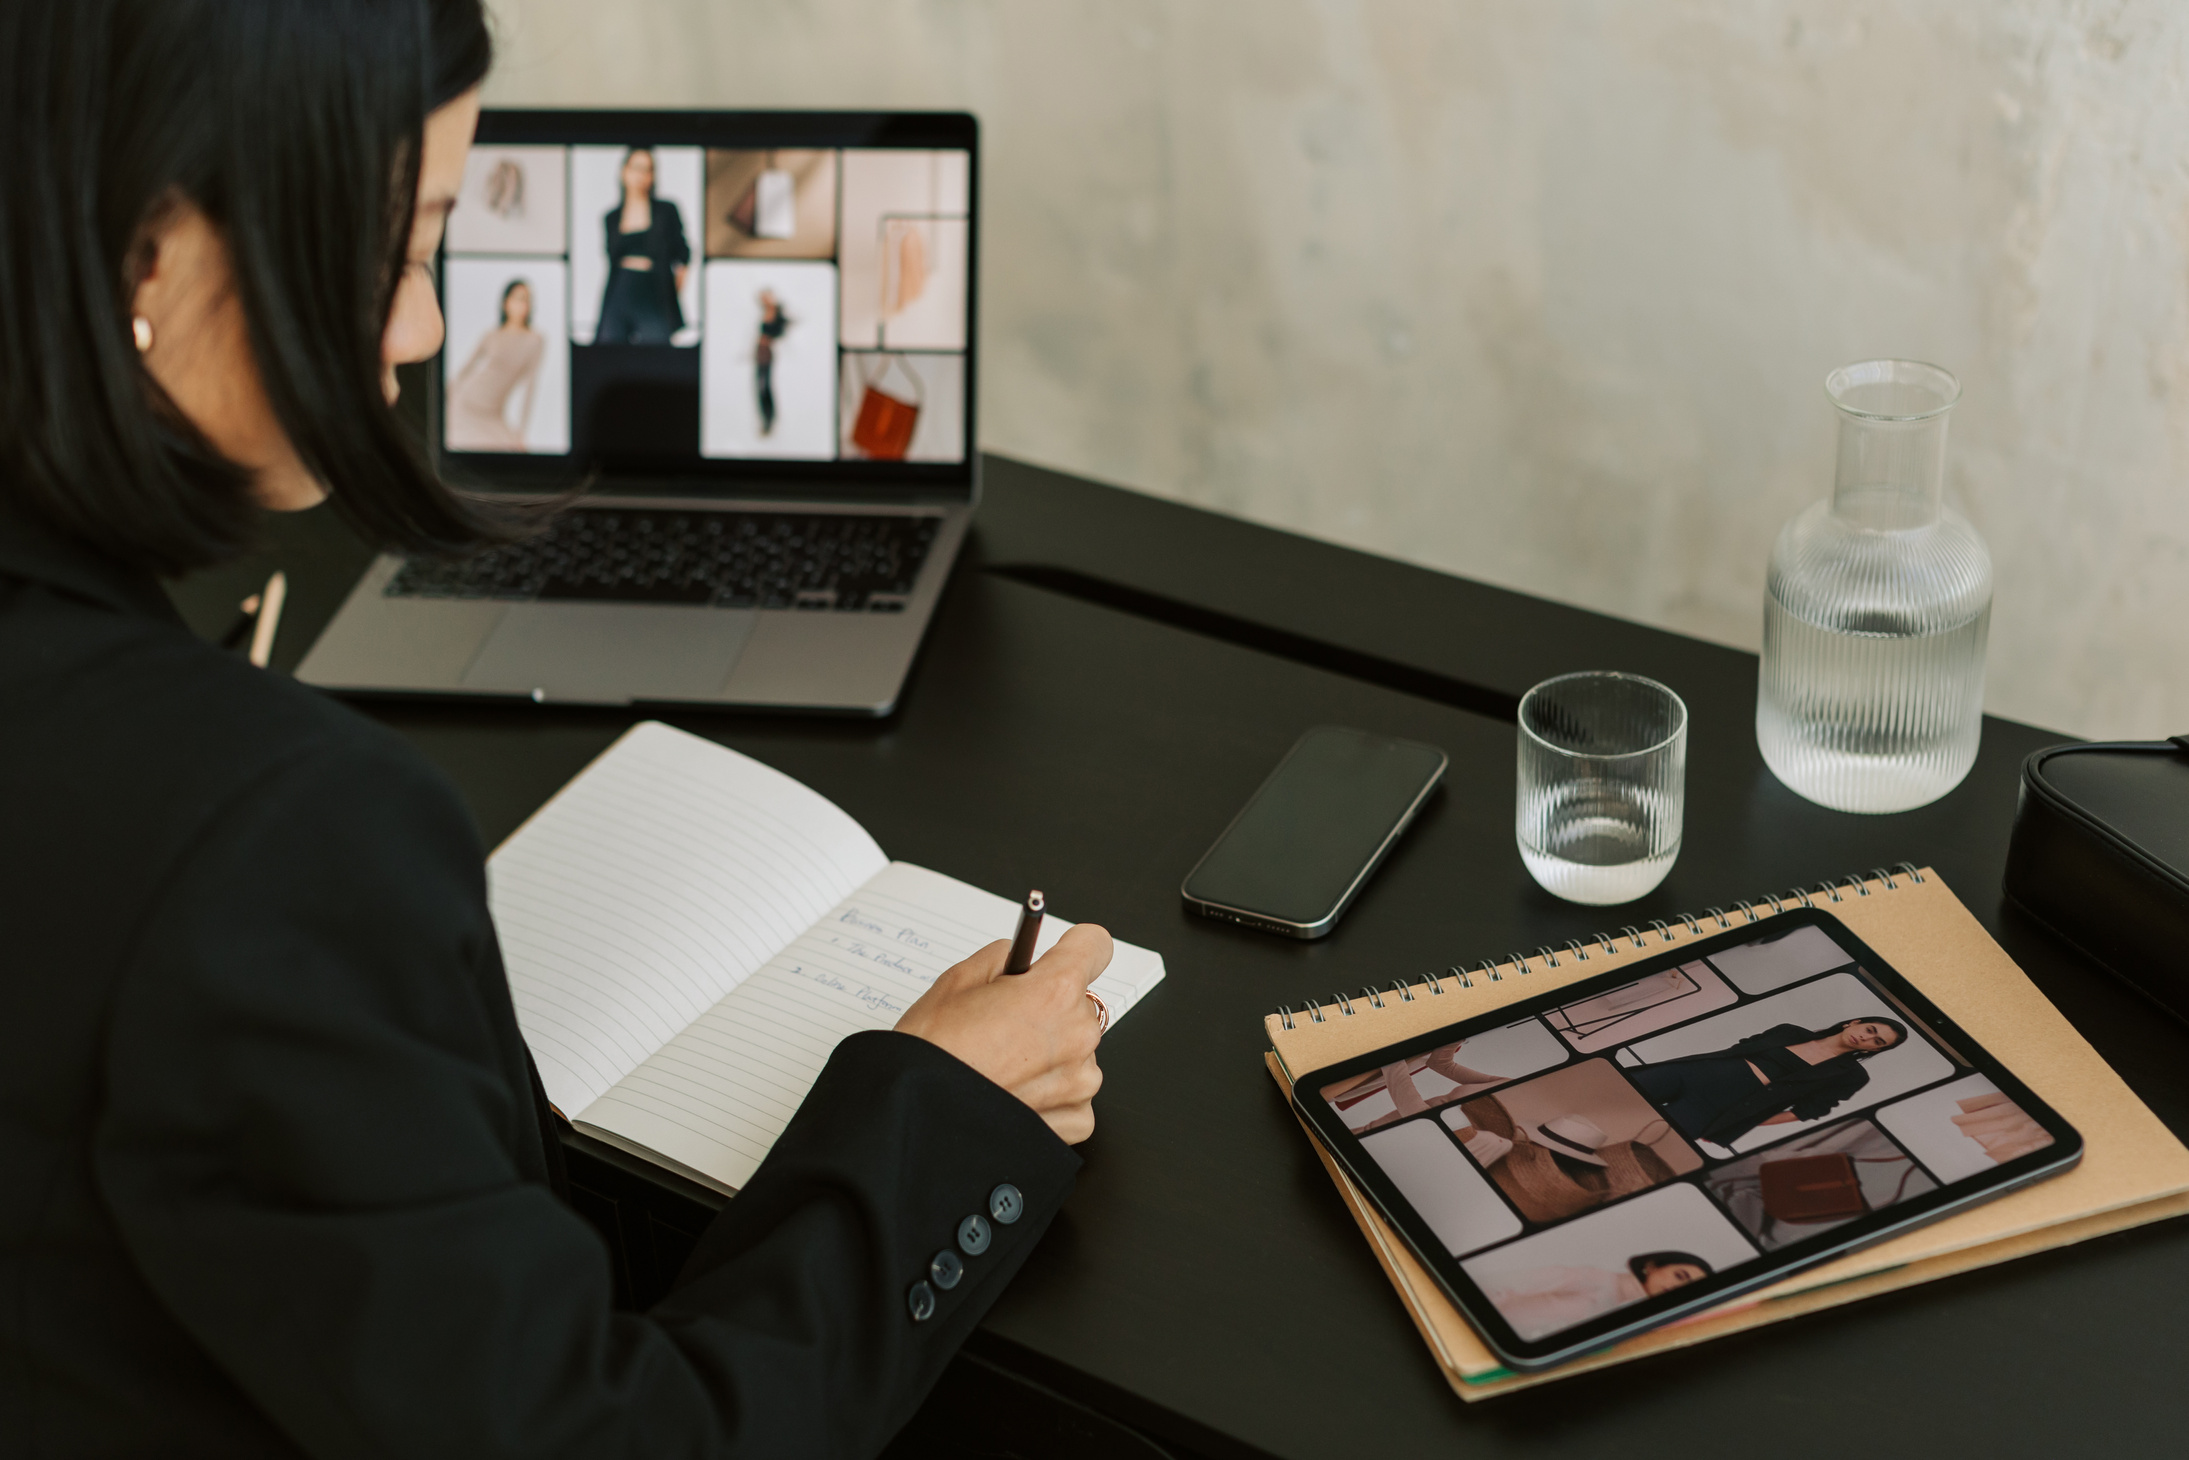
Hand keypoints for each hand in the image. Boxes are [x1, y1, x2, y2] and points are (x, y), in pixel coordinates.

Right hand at [894, 924, 1111, 1144]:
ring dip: (1050, 1053)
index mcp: (1054, 991)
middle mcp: (1078, 1034)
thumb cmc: (933, 1055)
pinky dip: (1051, 1094)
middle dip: (1049, 1008)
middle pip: (1079, 1004)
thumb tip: (1016, 959)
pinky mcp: (1077, 1119)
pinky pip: (1074, 1094)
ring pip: (1077, 1051)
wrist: (919, 1116)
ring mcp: (1081, 1081)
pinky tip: (1015, 1093)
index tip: (1059, 957)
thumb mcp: (956, 982)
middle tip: (1006, 1024)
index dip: (1074, 948)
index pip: (1094, 946)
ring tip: (1004, 1066)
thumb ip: (1000, 959)